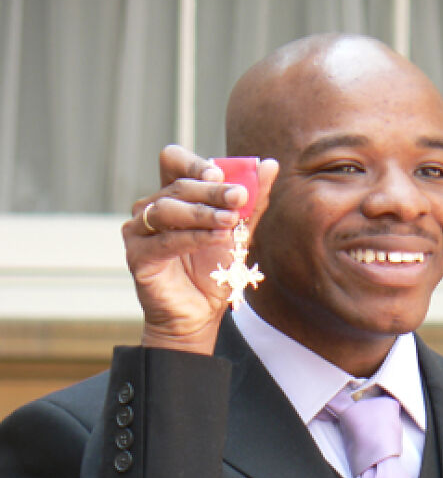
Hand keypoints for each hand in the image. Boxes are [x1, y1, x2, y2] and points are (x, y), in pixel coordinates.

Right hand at [122, 144, 277, 354]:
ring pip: (168, 209)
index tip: (223, 174)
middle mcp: (151, 209)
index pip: (173, 161)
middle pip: (177, 185)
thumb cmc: (214, 274)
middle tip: (239, 196)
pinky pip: (166, 240)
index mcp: (173, 196)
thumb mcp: (238, 234)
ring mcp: (139, 231)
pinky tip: (217, 237)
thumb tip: (270, 165)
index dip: (195, 163)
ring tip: (231, 221)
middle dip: (212, 191)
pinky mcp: (137, 255)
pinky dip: (194, 237)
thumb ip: (251, 203)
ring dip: (203, 213)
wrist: (200, 316)